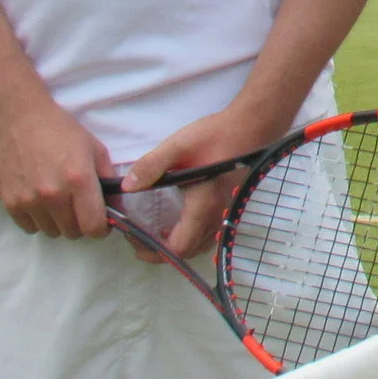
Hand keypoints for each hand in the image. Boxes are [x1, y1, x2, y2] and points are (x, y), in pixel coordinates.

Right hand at [0, 98, 113, 240]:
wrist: (18, 119)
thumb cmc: (60, 130)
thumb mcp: (94, 148)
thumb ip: (107, 178)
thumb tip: (117, 205)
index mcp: (79, 180)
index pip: (93, 226)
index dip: (101, 228)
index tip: (101, 222)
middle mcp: (53, 195)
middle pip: (72, 232)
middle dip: (80, 223)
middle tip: (78, 206)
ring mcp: (29, 201)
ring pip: (51, 231)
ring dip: (57, 221)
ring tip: (57, 200)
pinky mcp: (10, 203)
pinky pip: (29, 227)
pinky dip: (37, 219)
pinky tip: (39, 200)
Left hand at [123, 101, 290, 259]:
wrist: (250, 126)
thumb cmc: (215, 136)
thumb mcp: (178, 146)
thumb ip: (151, 166)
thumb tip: (126, 187)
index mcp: (202, 207)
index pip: (177, 247)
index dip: (153, 250)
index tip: (134, 237)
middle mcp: (216, 217)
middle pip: (187, 252)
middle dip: (161, 251)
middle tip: (139, 237)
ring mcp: (225, 213)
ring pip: (200, 245)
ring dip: (177, 245)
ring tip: (156, 232)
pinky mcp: (229, 206)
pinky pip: (208, 234)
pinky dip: (190, 236)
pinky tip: (179, 221)